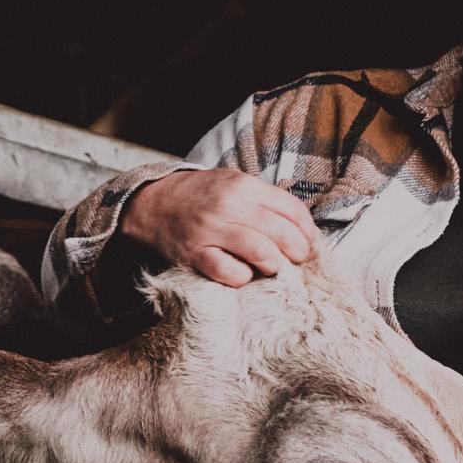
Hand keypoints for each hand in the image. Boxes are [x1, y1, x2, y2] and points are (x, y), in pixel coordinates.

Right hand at [121, 169, 320, 287]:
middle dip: (298, 252)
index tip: (308, 242)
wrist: (153, 204)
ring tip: (273, 267)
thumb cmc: (202, 197)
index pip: (292, 209)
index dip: (308, 230)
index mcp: (244, 186)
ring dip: (275, 265)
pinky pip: (230, 273)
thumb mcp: (234, 184)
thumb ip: (265, 201)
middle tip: (296, 259)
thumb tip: (303, 229)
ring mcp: (211, 231)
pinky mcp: (196, 255)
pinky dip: (243, 278)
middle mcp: (229, 206)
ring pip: (262, 252)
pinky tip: (243, 274)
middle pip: (283, 233)